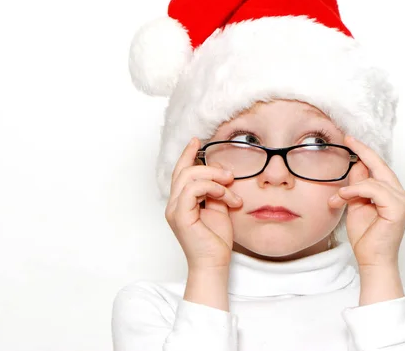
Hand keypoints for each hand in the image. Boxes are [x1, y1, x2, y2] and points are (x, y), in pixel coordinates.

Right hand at [165, 137, 242, 270]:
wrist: (215, 263)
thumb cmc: (217, 240)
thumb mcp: (220, 208)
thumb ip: (216, 191)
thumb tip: (222, 176)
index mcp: (181, 202)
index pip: (181, 172)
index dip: (188, 154)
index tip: (198, 140)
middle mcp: (174, 204)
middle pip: (184, 170)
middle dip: (209, 166)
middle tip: (230, 175)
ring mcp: (175, 210)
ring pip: (188, 176)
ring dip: (213, 177)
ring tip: (230, 187)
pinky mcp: (181, 216)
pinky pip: (192, 189)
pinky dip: (211, 187)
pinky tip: (224, 195)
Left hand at [329, 135, 404, 268]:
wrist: (372, 260)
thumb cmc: (366, 237)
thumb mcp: (356, 205)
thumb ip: (357, 186)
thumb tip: (355, 166)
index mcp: (392, 193)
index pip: (379, 167)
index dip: (365, 153)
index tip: (351, 140)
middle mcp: (400, 194)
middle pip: (381, 166)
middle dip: (363, 152)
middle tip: (348, 139)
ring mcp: (401, 200)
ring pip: (374, 179)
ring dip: (351, 186)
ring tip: (337, 198)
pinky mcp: (398, 208)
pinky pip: (373, 189)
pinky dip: (356, 191)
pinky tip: (343, 197)